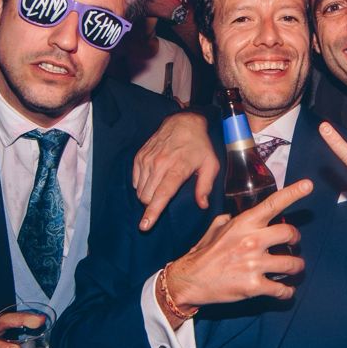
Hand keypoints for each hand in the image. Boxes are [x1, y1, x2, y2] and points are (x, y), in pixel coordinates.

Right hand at [134, 110, 219, 230]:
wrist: (183, 122)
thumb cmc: (199, 146)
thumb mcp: (210, 165)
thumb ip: (205, 186)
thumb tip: (202, 205)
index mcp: (177, 169)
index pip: (162, 194)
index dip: (153, 212)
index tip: (145, 225)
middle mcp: (159, 165)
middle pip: (147, 197)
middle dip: (153, 204)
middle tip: (166, 195)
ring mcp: (147, 160)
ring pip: (140, 190)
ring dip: (148, 195)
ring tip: (162, 183)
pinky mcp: (140, 157)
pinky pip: (135, 181)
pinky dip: (142, 185)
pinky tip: (154, 177)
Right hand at [166, 179, 311, 306]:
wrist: (189, 280)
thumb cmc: (203, 254)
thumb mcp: (215, 228)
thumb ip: (232, 219)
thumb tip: (239, 214)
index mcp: (243, 224)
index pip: (273, 204)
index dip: (293, 193)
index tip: (308, 185)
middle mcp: (252, 241)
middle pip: (290, 233)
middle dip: (296, 239)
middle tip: (294, 243)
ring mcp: (254, 264)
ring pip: (292, 263)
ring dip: (297, 267)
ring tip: (294, 268)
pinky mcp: (254, 286)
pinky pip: (282, 289)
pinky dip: (287, 291)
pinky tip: (286, 290)